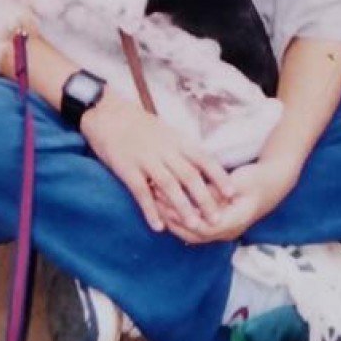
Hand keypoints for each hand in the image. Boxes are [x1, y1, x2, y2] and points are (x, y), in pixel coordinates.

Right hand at [80, 96, 233, 235]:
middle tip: (217, 219)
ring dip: (182, 207)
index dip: (219, 177)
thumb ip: (183, 148)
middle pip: (190, 176)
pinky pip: (141, 192)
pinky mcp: (127, 168)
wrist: (107, 114)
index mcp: (177, 141)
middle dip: (205, 198)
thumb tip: (203, 163)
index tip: (233, 193)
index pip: (204, 159)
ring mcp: (146, 160)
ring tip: (194, 225)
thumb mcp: (167, 131)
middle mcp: (165, 150)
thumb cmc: (139, 125)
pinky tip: (158, 227)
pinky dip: (150, 210)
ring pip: (169, 185)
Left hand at [162, 156, 299, 245]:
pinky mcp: (217, 224)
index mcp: (234, 222)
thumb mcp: (238, 182)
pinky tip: (166, 206)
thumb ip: (216, 191)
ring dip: (173, 219)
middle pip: (193, 234)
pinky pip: (195, 226)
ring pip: (191, 233)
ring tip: (155, 204)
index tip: (166, 203)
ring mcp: (223, 230)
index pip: (203, 228)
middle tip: (154, 204)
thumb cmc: (257, 179)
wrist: (274, 182)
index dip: (183, 217)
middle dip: (172, 220)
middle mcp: (228, 231)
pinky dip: (180, 217)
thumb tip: (193, 194)